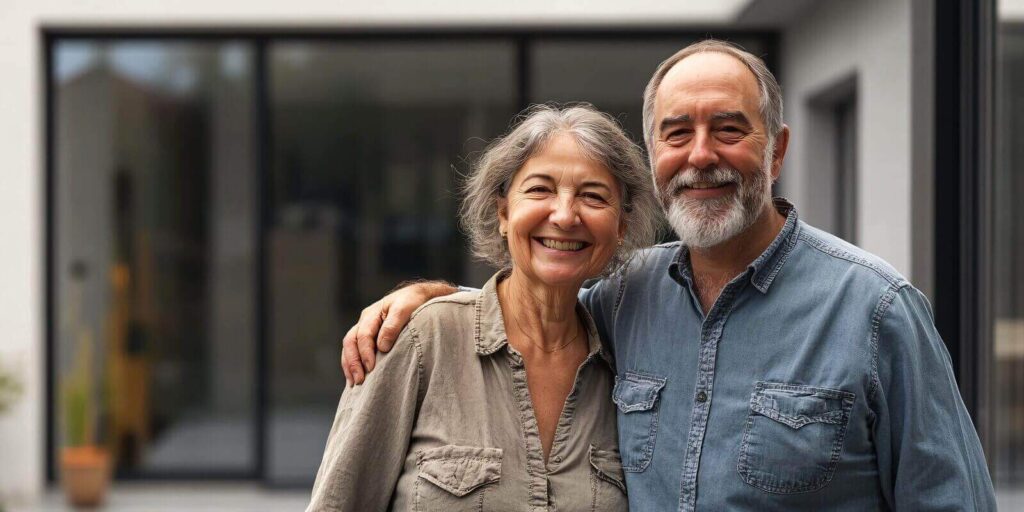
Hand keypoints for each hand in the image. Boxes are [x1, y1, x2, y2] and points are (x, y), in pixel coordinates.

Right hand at [341, 281, 456, 385]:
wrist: (418, 296)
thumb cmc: (412, 302)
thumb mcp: (404, 309)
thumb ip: (393, 326)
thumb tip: (382, 347)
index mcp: (371, 315)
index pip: (363, 335)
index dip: (365, 352)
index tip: (371, 368)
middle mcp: (365, 323)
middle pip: (350, 342)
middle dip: (353, 362)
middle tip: (359, 380)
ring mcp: (365, 331)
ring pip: (349, 348)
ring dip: (350, 366)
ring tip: (355, 384)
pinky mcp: (369, 339)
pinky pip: (355, 352)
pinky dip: (353, 365)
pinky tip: (355, 378)